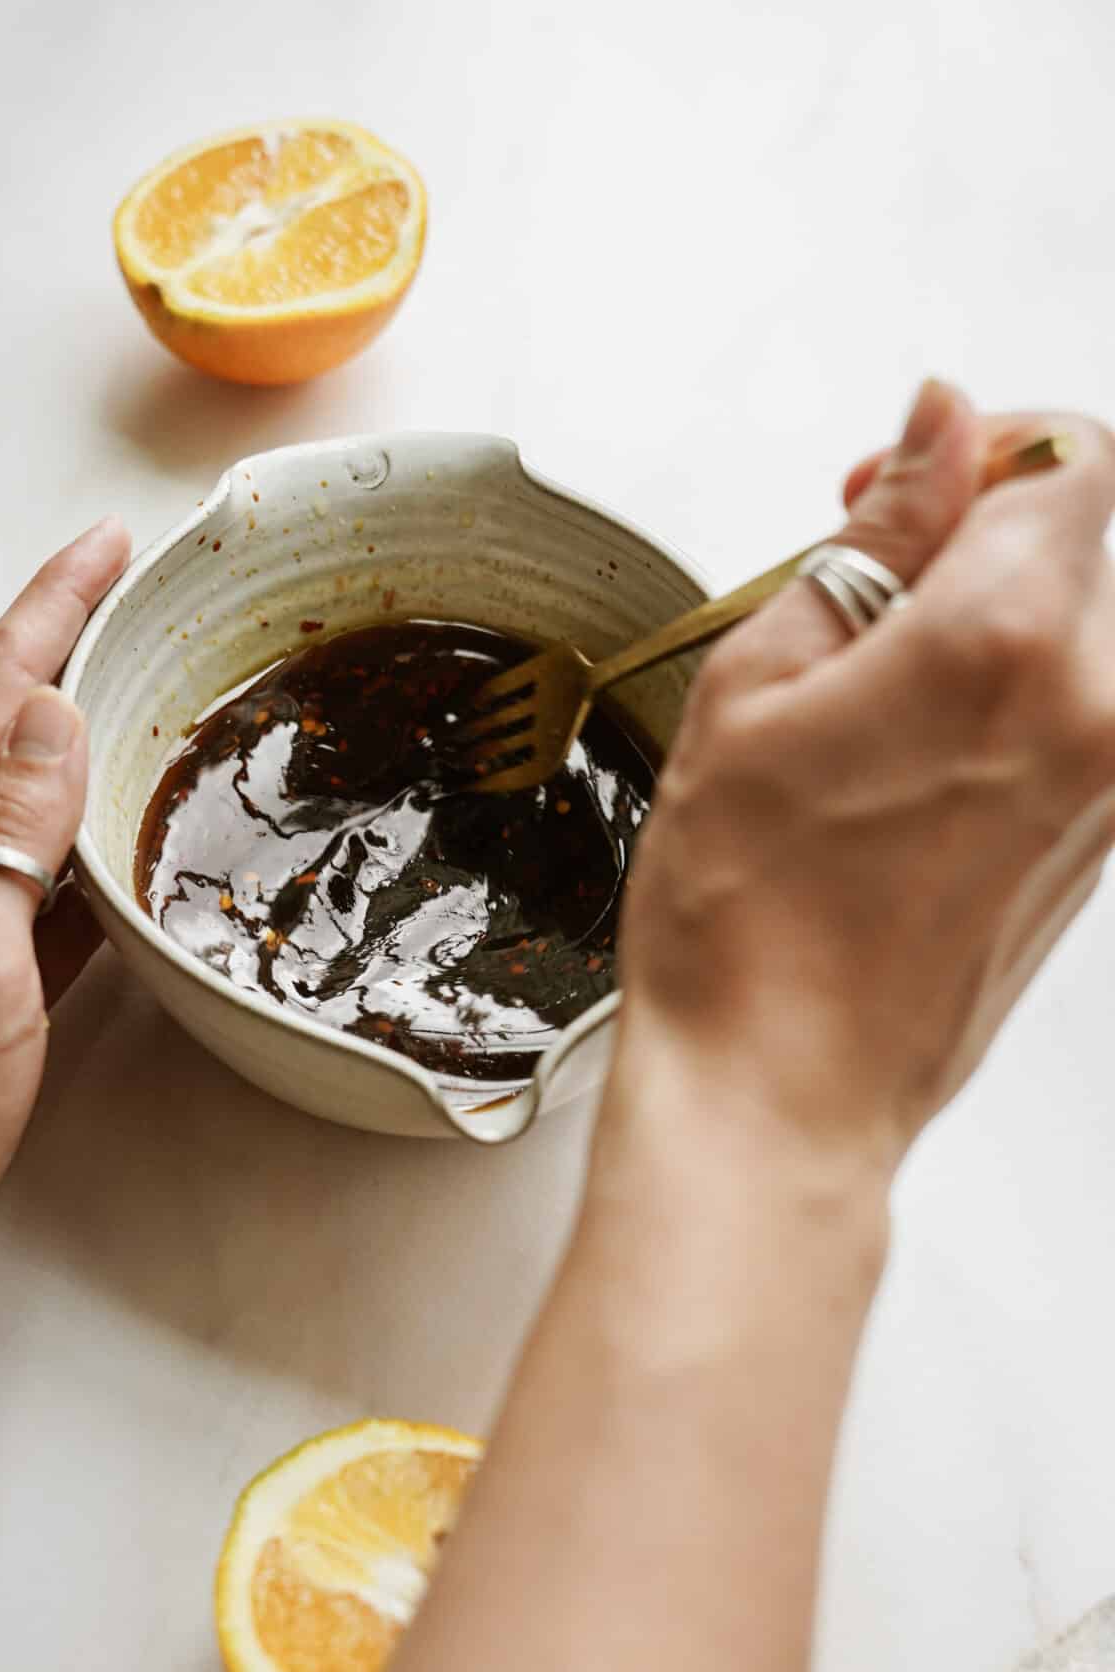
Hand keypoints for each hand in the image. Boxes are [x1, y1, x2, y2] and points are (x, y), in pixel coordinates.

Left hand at [0, 516, 130, 1337]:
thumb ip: (9, 837)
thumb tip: (60, 718)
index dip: (51, 610)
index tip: (110, 546)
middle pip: (5, 724)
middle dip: (68, 647)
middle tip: (145, 601)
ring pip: (30, 798)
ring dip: (85, 738)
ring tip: (154, 700)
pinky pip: (44, 880)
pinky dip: (88, 841)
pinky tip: (129, 848)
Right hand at [611, 382, 1114, 1174]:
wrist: (782, 1093)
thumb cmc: (743, 924)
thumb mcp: (757, 687)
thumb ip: (874, 533)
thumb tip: (937, 429)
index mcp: (1004, 644)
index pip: (1068, 456)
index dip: (978, 451)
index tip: (906, 491)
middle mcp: (1099, 709)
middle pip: (1090, 538)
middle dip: (985, 535)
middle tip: (869, 597)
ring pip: (1090, 627)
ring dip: (998, 623)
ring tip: (879, 704)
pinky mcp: (1112, 841)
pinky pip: (1088, 712)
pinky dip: (1018, 700)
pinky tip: (913, 766)